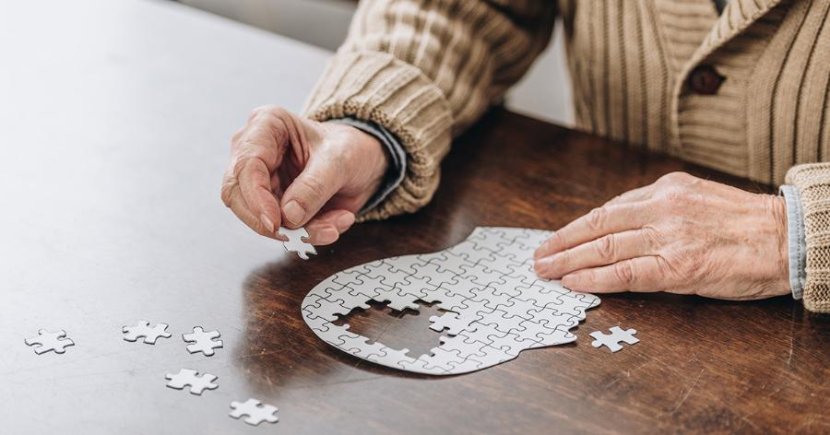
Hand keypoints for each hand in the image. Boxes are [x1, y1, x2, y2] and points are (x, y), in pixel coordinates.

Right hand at [221, 106, 388, 244]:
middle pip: (237, 195)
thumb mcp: (340, 161)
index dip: (256, 199)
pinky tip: (334, 224)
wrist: (363, 161)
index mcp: (266, 125)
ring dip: (298, 231)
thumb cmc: (349, 148)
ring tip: (334, 226)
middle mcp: (255, 151)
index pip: (245, 166)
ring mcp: (260, 179)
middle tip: (301, 235)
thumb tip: (288, 215)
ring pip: (259, 217)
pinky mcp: (271, 203)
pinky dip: (307, 233)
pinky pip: (280, 228)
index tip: (276, 223)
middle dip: (270, 222)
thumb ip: (314, 186)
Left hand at [533, 172, 789, 299]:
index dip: (576, 227)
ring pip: (604, 248)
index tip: (556, 238)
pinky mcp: (678, 267)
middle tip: (538, 256)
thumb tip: (620, 224)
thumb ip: (659, 208)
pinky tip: (574, 283)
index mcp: (665, 189)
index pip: (608, 209)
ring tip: (546, 271)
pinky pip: (625, 273)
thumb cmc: (745, 223)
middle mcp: (661, 208)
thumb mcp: (697, 198)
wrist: (787, 237)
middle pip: (597, 226)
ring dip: (568, 261)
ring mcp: (668, 237)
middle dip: (561, 242)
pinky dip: (594, 278)